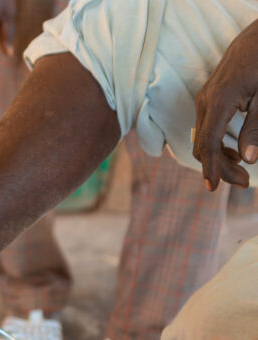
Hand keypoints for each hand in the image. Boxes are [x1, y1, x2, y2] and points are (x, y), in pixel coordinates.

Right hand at [193, 19, 257, 190]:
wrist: (257, 36)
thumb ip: (255, 128)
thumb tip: (248, 159)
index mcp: (218, 101)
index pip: (208, 143)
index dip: (211, 167)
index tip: (213, 188)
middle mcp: (205, 101)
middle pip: (202, 145)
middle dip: (218, 167)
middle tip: (242, 183)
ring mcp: (203, 98)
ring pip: (202, 138)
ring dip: (217, 157)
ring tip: (239, 170)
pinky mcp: (207, 98)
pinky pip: (205, 128)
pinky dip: (215, 144)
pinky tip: (232, 151)